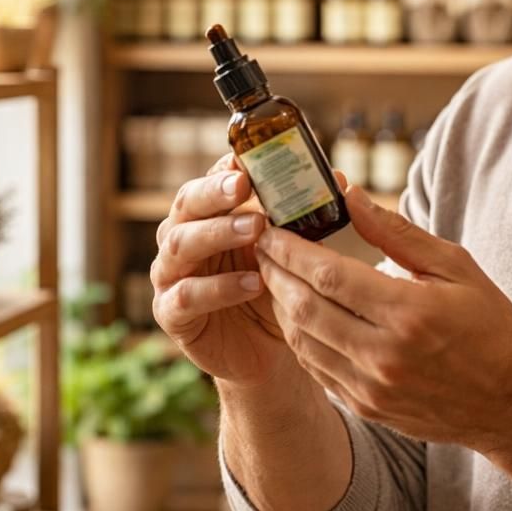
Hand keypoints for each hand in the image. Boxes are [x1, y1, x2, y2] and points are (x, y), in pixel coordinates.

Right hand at [151, 155, 294, 388]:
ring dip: (218, 233)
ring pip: (181, 244)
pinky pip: (187, 295)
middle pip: (186, 204)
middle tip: (245, 186)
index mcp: (206, 215)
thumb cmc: (274, 290)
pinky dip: (219, 287)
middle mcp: (181, 237)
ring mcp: (171, 275)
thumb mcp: (290, 250)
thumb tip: (340, 179)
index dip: (225, 168)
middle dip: (215, 192)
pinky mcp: (171, 313)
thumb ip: (303, 216)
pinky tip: (252, 284)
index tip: (247, 160)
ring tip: (256, 231)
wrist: (266, 350)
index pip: (208, 180)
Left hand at [255, 185, 511, 455]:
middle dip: (274, 272)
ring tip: (273, 275)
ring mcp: (372, 387)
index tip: (270, 228)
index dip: (290, 250)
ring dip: (280, 304)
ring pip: (303, 341)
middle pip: (304, 308)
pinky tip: (298, 313)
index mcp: (409, 313)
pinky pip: (316, 369)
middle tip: (260, 246)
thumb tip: (350, 194)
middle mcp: (384, 355)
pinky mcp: (367, 407)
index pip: (328, 276)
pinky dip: (299, 337)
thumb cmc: (490, 326)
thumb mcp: (455, 267)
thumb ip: (396, 232)